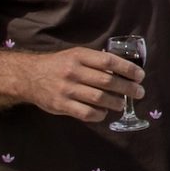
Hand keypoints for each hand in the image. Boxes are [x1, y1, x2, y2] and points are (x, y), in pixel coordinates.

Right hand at [14, 46, 141, 121]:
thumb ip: (96, 61)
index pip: (109, 61)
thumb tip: (124, 71)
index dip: (128, 69)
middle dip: (128, 88)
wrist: (29, 76)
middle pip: (107, 81)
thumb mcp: (75, 55)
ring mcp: (66, 89)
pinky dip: (99, 114)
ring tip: (122, 104)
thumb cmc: (58, 65)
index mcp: (79, 56)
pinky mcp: (61, 105)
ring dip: (116, 103)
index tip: (140, 76)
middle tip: (139, 93)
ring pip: (99, 98)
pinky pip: (86, 113)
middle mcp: (73, 71)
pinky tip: (104, 113)